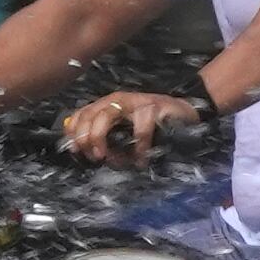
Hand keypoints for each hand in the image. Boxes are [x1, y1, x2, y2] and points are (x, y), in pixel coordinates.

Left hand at [61, 90, 201, 166]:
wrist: (185, 116)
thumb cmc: (153, 128)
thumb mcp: (124, 134)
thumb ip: (107, 140)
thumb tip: (87, 152)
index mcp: (107, 106)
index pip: (81, 114)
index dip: (74, 132)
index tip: (77, 150)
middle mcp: (117, 101)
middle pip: (90, 114)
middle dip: (86, 137)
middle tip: (95, 156)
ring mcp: (135, 102)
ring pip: (107, 114)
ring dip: (102, 137)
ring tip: (107, 156)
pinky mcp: (154, 106)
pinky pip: (140, 128)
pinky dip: (139, 147)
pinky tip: (141, 159)